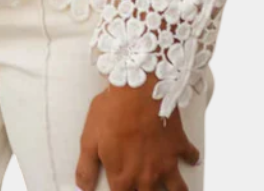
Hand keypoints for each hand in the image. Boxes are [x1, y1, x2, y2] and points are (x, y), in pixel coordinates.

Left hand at [76, 75, 200, 190]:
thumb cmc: (112, 112)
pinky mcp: (179, 146)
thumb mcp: (89, 139)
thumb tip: (82, 186)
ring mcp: (166, 163)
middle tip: (142, 186)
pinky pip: (190, 157)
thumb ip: (86, 167)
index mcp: (123, 175)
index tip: (120, 189)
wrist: (137, 91)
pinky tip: (187, 156)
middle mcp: (147, 175)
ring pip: (177, 189)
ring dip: (174, 189)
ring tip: (169, 186)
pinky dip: (190, 158)